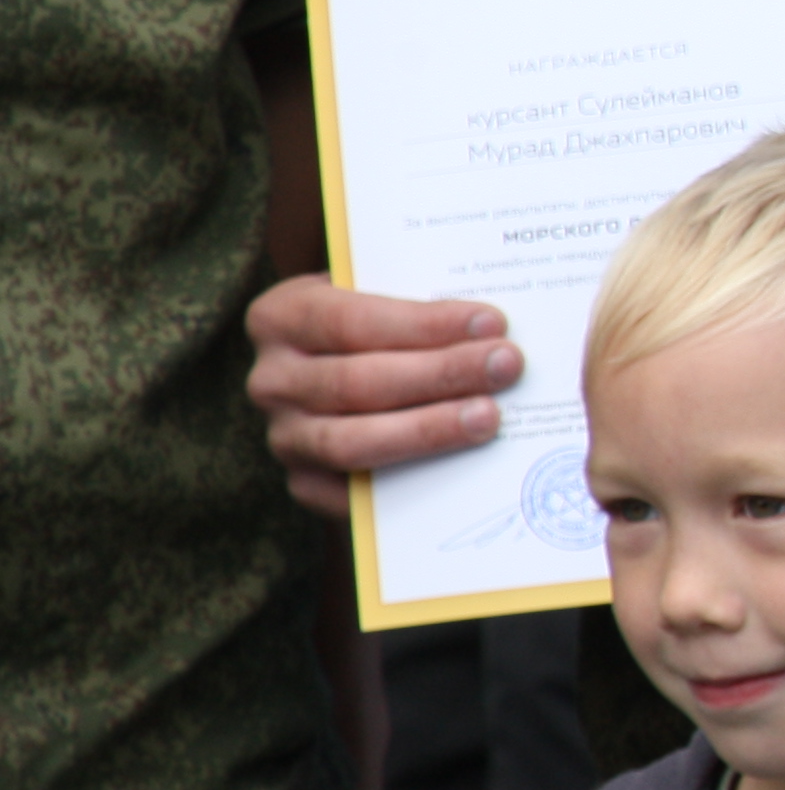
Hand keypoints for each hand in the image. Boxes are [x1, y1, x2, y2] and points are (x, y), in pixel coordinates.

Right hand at [247, 277, 519, 511]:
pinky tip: (460, 465)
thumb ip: (422, 301)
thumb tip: (490, 324)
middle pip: (357, 382)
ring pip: (352, 440)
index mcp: (283, 317)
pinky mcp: (306, 484)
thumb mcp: (387, 298)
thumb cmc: (382, 330)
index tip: (491, 323)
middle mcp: (272, 380)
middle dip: (441, 374)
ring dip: (429, 429)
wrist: (354, 383)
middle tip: (507, 366)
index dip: (424, 324)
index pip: (351, 320)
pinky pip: (354, 492)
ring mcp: (285, 437)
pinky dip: (409, 478)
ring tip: (490, 416)